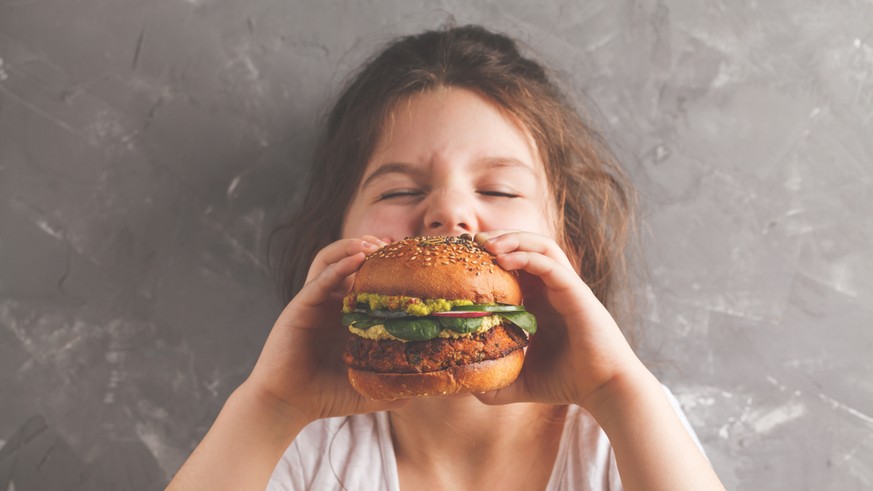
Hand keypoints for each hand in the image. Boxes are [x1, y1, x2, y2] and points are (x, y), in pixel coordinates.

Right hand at [243, 236, 404, 424]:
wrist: (288, 405)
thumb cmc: (327, 395)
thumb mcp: (369, 387)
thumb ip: (395, 384)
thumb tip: (429, 387)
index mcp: (348, 316)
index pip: (368, 279)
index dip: (387, 266)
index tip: (411, 258)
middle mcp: (331, 303)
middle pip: (350, 261)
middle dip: (372, 247)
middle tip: (394, 245)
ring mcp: (315, 302)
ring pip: (331, 260)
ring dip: (352, 246)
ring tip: (373, 244)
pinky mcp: (300, 307)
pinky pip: (320, 279)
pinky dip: (338, 265)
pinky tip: (357, 257)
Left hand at [472, 230, 645, 407]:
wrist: (604, 389)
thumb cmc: (568, 382)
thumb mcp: (521, 382)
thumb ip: (496, 383)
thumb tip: (467, 387)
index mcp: (540, 301)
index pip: (516, 264)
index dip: (491, 255)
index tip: (465, 256)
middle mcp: (553, 288)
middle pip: (526, 246)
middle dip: (499, 238)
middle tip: (472, 240)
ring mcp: (566, 287)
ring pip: (541, 246)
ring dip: (513, 239)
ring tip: (487, 244)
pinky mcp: (577, 292)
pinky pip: (550, 264)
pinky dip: (526, 257)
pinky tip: (504, 259)